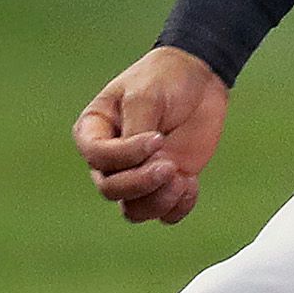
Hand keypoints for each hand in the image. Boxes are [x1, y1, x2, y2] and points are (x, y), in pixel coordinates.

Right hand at [72, 47, 228, 225]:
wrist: (198, 78)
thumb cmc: (164, 79)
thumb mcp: (145, 96)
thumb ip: (136, 130)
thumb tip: (139, 165)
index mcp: (95, 131)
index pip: (97, 158)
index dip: (126, 155)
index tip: (157, 137)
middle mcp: (112, 158)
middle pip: (111, 190)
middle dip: (142, 183)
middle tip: (171, 164)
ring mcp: (138, 173)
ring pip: (134, 210)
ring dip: (159, 200)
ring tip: (183, 178)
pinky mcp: (165, 183)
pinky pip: (163, 214)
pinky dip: (178, 207)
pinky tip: (191, 183)